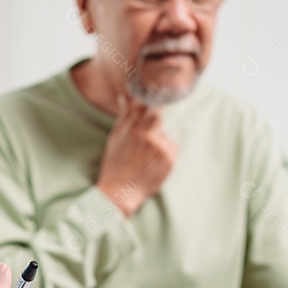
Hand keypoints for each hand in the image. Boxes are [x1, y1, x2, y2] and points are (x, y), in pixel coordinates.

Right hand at [95, 94, 177, 216]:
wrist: (120, 191)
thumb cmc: (115, 164)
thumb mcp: (115, 137)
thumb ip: (124, 116)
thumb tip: (124, 96)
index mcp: (132, 125)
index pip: (146, 103)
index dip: (149, 105)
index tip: (148, 108)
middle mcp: (147, 132)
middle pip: (157, 117)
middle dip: (152, 127)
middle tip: (144, 144)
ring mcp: (160, 144)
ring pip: (164, 136)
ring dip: (159, 144)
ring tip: (145, 160)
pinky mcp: (169, 157)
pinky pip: (172, 149)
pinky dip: (165, 156)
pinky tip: (152, 166)